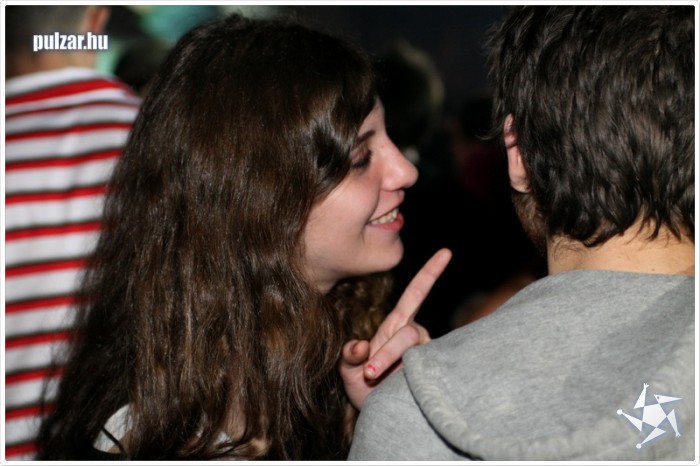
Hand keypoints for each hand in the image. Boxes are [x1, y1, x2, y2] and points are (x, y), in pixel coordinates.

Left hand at [340, 248, 451, 408]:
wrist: (380, 419)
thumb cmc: (365, 392)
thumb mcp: (348, 372)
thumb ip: (349, 357)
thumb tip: (360, 346)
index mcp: (395, 327)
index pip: (415, 294)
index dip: (430, 273)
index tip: (446, 252)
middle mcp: (415, 336)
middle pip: (408, 332)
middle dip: (387, 351)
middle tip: (370, 373)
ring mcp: (426, 355)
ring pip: (414, 349)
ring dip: (392, 362)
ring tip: (376, 380)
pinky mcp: (434, 374)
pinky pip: (426, 369)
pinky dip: (410, 377)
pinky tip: (404, 386)